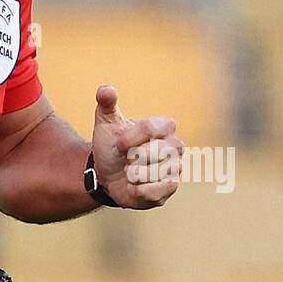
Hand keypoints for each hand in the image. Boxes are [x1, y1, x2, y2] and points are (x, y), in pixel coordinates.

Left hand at [91, 84, 183, 209]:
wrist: (107, 174)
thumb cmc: (112, 145)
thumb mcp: (106, 123)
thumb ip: (106, 103)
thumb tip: (105, 89)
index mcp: (165, 126)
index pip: (152, 128)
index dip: (130, 138)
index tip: (118, 144)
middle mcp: (176, 146)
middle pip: (153, 152)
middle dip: (130, 158)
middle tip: (125, 159)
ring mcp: (176, 169)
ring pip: (152, 173)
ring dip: (132, 174)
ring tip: (129, 172)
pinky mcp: (170, 189)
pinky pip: (154, 191)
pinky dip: (137, 190)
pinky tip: (133, 186)